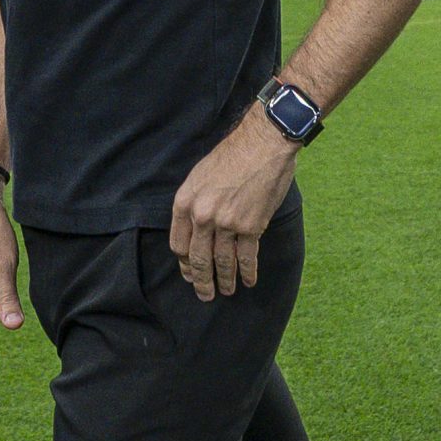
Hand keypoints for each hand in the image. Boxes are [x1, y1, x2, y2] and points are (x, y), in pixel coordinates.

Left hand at [169, 110, 297, 301]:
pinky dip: (248, 272)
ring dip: (225, 280)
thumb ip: (194, 203)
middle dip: (201, 280)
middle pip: (198, 258)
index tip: (189, 274)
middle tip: (205, 294)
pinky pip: (247, 257)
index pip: (178, 244)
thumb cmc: (230, 156)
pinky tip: (248, 281)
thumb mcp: (199, 176)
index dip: (184, 264)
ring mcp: (226, 224)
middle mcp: (202, 216)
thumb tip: (196, 229)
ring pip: (223, 261)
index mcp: (184, 203)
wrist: (261, 145)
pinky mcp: (251, 227)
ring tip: (227, 291)